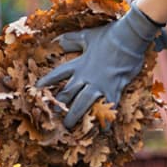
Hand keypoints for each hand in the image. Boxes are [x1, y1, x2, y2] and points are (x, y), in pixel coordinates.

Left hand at [36, 2, 162, 128]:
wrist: (130, 37)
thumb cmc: (109, 35)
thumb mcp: (86, 36)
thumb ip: (71, 40)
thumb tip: (55, 40)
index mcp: (78, 64)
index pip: (57, 75)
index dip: (46, 82)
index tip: (36, 90)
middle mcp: (86, 77)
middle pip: (68, 94)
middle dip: (58, 105)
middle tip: (51, 116)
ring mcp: (100, 85)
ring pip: (82, 104)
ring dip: (74, 116)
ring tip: (68, 126)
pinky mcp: (114, 90)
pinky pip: (108, 108)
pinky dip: (105, 120)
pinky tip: (102, 131)